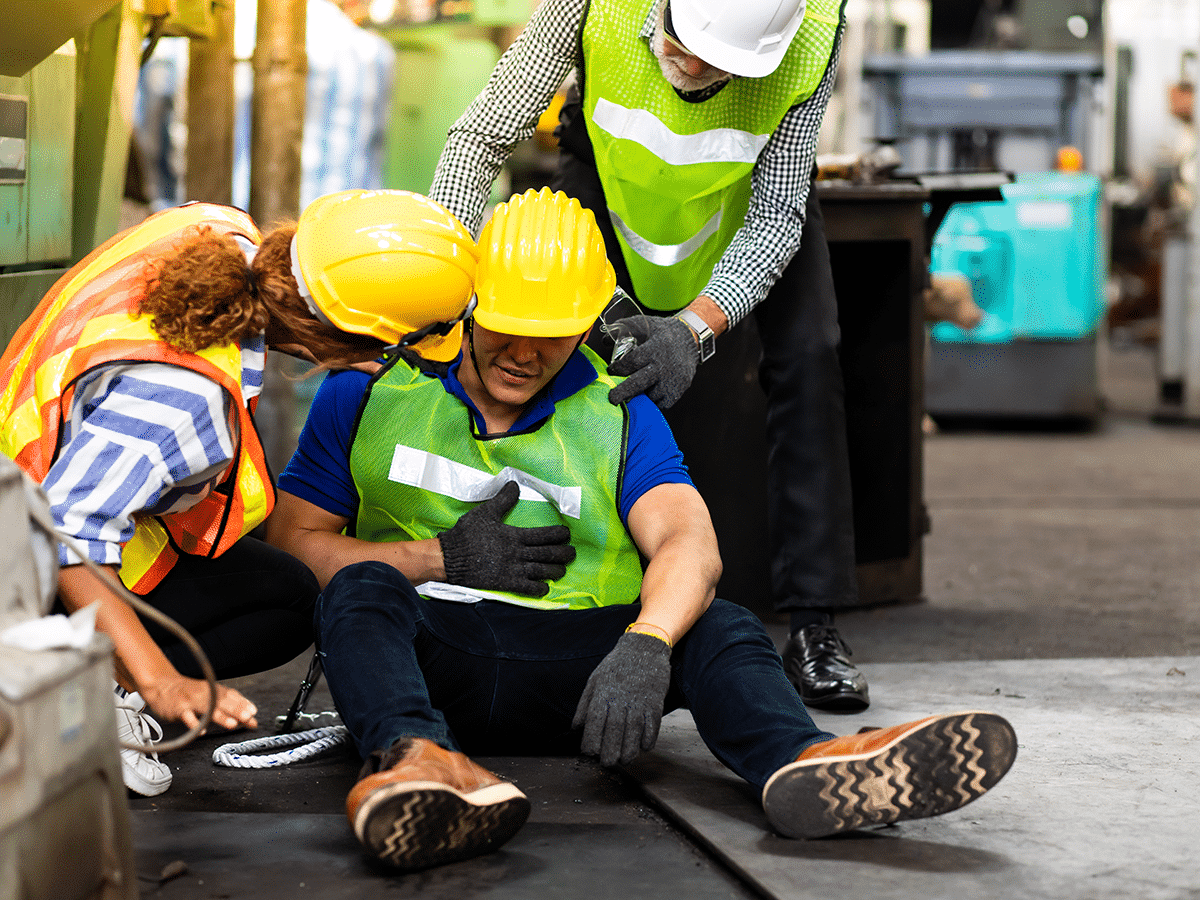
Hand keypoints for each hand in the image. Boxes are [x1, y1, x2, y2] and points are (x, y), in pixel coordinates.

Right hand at [141, 674, 258, 732]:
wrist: (161, 685)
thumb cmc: (189, 693)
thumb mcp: (209, 696)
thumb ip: (230, 708)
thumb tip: (252, 720)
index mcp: (213, 690)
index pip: (231, 695)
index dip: (243, 703)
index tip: (254, 712)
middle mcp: (204, 693)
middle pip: (222, 701)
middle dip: (237, 709)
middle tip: (248, 717)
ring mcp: (191, 701)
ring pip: (207, 708)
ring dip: (221, 716)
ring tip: (232, 723)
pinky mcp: (178, 709)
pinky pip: (186, 717)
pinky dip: (194, 723)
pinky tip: (202, 731)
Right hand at [438, 481, 576, 596]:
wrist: (449, 557)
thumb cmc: (466, 534)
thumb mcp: (485, 512)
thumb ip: (503, 500)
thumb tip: (515, 484)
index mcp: (514, 535)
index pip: (544, 535)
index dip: (559, 535)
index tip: (567, 534)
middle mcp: (517, 553)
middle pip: (547, 554)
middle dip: (563, 554)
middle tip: (573, 553)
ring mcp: (512, 570)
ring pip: (541, 571)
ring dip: (555, 571)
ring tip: (563, 569)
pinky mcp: (505, 583)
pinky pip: (527, 587)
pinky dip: (538, 588)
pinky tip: (545, 588)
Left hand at [572, 631, 670, 765]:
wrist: (644, 647)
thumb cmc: (616, 666)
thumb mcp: (594, 680)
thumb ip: (584, 705)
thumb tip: (575, 728)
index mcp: (603, 694)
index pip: (595, 722)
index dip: (591, 741)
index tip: (590, 753)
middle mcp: (621, 699)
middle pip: (615, 731)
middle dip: (610, 752)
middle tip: (607, 764)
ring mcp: (639, 702)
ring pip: (634, 732)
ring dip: (630, 750)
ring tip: (625, 760)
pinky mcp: (655, 703)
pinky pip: (653, 726)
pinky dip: (649, 739)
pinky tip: (643, 747)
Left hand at [606, 315, 697, 408]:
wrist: (690, 339)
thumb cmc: (662, 332)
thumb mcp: (644, 324)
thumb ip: (623, 328)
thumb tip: (604, 340)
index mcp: (653, 349)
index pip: (631, 362)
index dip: (617, 368)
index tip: (611, 371)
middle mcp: (662, 366)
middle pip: (638, 384)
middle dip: (622, 393)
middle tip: (612, 399)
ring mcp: (672, 380)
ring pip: (650, 396)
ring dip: (639, 396)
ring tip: (633, 392)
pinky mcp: (679, 390)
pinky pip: (662, 403)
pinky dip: (653, 402)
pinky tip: (647, 394)